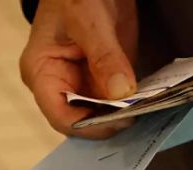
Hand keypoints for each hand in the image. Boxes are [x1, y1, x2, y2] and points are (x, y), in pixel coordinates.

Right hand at [19, 0, 137, 137]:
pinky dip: (132, 104)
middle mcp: (60, 85)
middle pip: (84, 121)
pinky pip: (117, 103)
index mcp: (42, 73)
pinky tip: (150, 101)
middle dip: (110, 122)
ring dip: (124, 115)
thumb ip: (104, 56)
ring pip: (103, 116)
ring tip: (147, 108)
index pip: (61, 116)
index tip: (119, 120)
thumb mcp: (89, 20)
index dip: (89, 125)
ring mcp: (82, 85)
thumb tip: (120, 92)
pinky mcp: (103, 81)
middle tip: (139, 114)